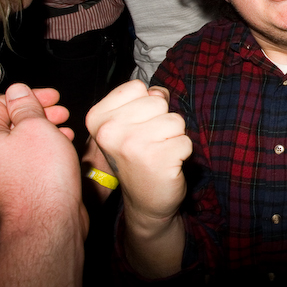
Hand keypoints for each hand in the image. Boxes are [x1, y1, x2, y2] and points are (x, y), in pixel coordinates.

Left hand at [0, 83, 86, 285]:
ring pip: (22, 139)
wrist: (48, 220)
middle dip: (37, 112)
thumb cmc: (39, 180)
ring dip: (44, 129)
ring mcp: (4, 170)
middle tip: (58, 111)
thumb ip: (26, 106)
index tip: (47, 96)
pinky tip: (62, 147)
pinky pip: (30, 156)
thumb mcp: (37, 128)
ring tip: (64, 129)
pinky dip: (45, 147)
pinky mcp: (18, 181)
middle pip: (10, 120)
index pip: (0, 103)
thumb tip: (19, 92)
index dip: (26, 95)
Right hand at [86, 80, 192, 227]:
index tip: (137, 126)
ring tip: (159, 153)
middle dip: (162, 120)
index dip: (145, 104)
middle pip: (158, 102)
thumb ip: (145, 100)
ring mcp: (132, 145)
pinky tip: (167, 165)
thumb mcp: (133, 123)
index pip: (136, 87)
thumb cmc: (140, 157)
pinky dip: (183, 152)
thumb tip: (159, 93)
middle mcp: (110, 130)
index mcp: (98, 118)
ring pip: (175, 120)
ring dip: (174, 137)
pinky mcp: (157, 159)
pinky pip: (186, 141)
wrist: (145, 201)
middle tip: (151, 143)